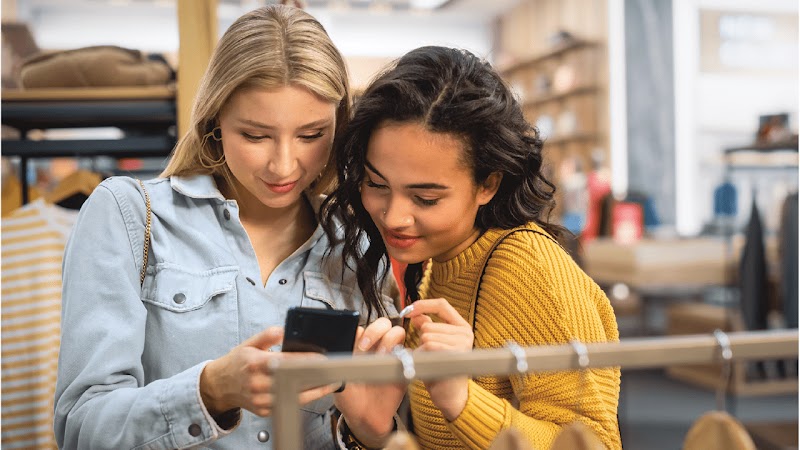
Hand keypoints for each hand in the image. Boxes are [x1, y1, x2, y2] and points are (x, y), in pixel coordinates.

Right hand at [200, 326, 339, 416]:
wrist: (220, 386)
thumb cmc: (238, 363)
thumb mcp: (249, 344)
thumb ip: (267, 335)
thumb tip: (285, 330)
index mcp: (255, 363)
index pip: (286, 362)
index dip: (306, 361)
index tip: (322, 359)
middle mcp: (257, 383)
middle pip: (293, 381)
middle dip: (315, 377)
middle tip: (333, 371)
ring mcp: (261, 400)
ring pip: (293, 397)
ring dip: (315, 390)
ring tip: (331, 382)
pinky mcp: (264, 411)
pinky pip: (288, 405)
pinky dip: (303, 398)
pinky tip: (315, 391)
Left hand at [335, 317, 405, 446]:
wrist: (364, 418)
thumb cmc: (349, 397)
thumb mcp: (339, 379)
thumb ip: (340, 362)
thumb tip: (339, 345)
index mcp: (360, 347)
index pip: (363, 327)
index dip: (361, 332)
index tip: (356, 346)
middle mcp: (377, 347)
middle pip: (383, 324)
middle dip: (376, 329)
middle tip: (366, 346)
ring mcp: (392, 355)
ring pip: (398, 332)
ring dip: (390, 339)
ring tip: (383, 355)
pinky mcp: (404, 367)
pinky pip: (412, 353)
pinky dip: (408, 353)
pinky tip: (398, 364)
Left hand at [404, 298, 472, 420]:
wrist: (450, 396)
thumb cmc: (440, 370)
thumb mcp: (434, 344)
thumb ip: (427, 327)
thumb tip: (415, 314)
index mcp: (462, 327)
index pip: (442, 304)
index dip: (422, 305)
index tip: (407, 310)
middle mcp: (466, 333)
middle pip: (428, 325)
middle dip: (421, 339)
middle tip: (429, 355)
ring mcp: (462, 343)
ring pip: (426, 335)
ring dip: (422, 349)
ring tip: (431, 362)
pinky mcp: (455, 353)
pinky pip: (428, 345)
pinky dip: (423, 355)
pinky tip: (430, 365)